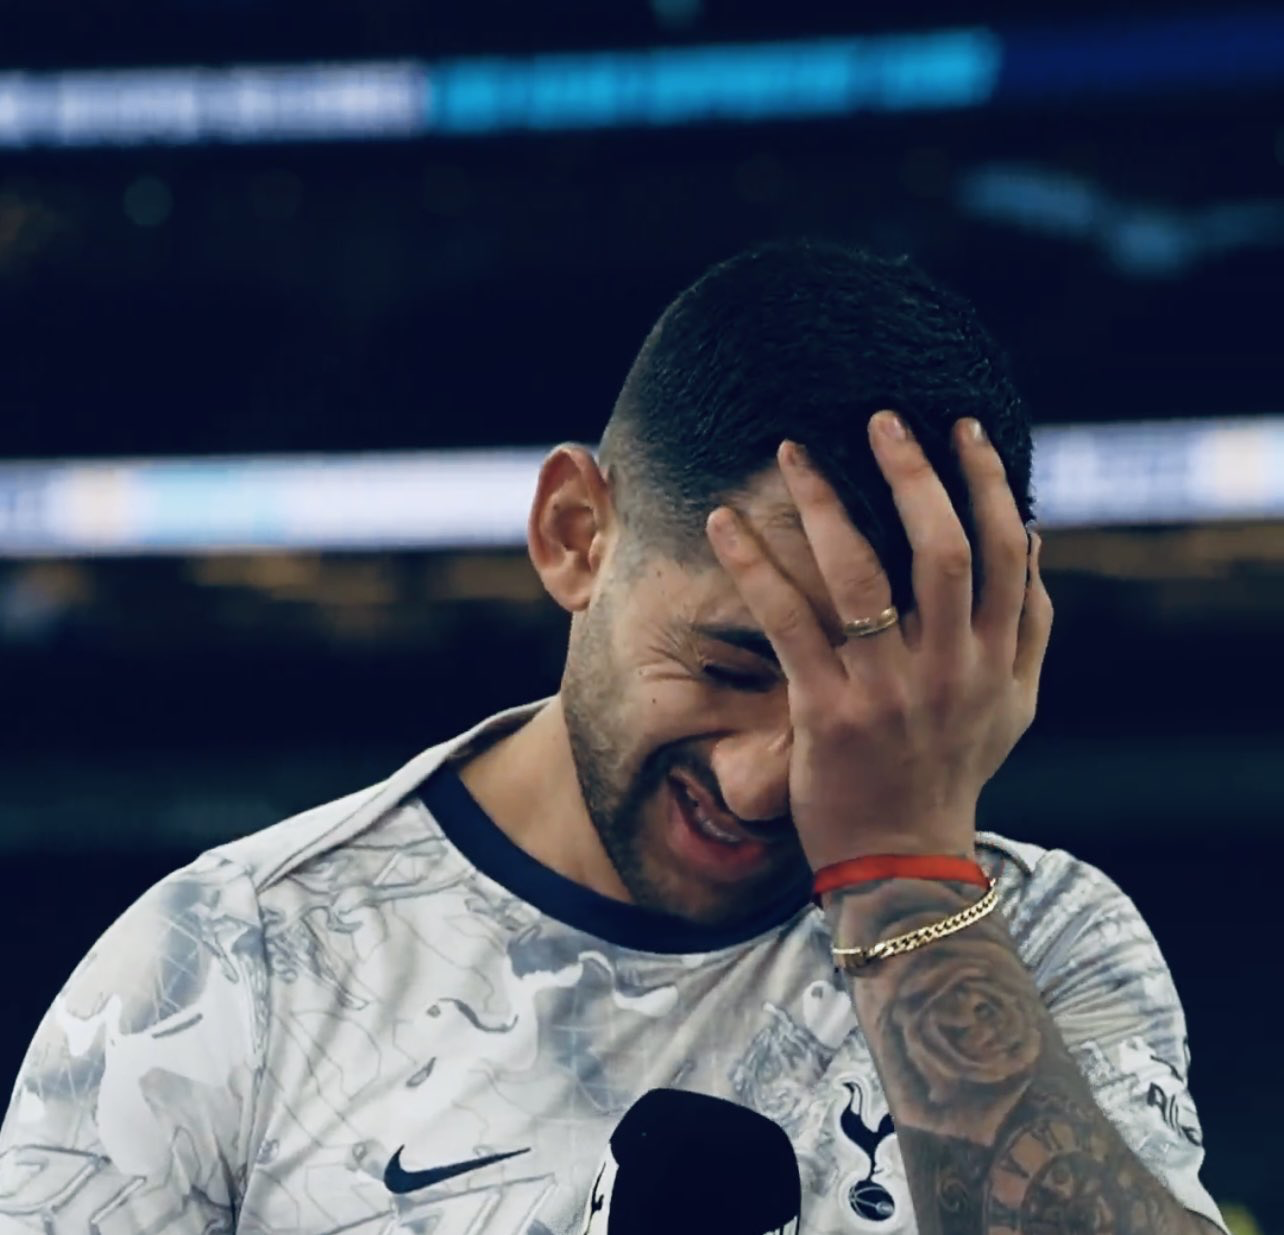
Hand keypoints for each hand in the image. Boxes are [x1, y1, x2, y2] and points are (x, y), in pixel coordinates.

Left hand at [705, 411, 1052, 870]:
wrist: (905, 861)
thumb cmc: (952, 769)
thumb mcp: (1014, 704)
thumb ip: (1029, 625)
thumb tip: (1034, 535)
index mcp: (998, 660)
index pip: (1005, 551)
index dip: (987, 483)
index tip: (964, 429)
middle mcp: (951, 670)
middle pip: (944, 550)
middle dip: (916, 474)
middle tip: (883, 418)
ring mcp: (889, 692)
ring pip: (863, 577)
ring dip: (828, 504)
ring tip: (795, 451)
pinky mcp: (827, 712)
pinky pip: (789, 622)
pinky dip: (756, 566)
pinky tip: (723, 524)